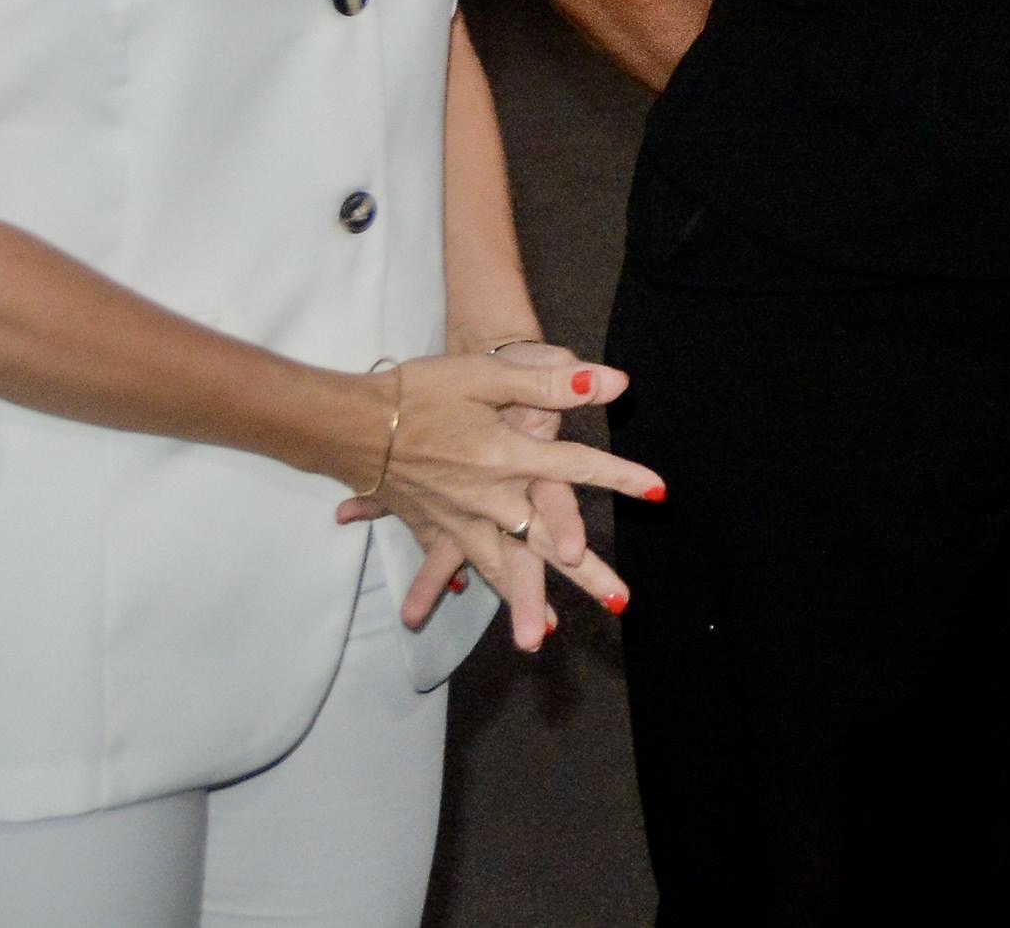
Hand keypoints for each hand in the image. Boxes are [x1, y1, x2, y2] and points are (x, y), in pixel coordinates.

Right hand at [329, 348, 659, 650]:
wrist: (349, 418)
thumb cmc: (421, 390)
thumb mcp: (488, 375)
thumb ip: (548, 382)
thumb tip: (610, 381)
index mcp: (507, 458)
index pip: (577, 469)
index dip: (621, 478)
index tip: (660, 492)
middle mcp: (487, 498)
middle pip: (544, 542)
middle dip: (585, 574)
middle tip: (620, 604)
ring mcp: (455, 518)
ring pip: (498, 566)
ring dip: (523, 600)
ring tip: (544, 636)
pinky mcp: (427, 524)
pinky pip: (449, 562)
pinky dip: (455, 585)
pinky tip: (459, 600)